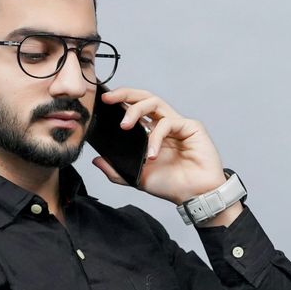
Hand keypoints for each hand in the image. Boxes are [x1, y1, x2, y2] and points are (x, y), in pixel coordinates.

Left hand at [90, 87, 227, 204]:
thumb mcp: (136, 178)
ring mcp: (178, 124)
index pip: (134, 108)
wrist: (194, 195)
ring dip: (135, 110)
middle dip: (125, 94)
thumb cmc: (171, 185)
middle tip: (109, 98)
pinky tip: (152, 154)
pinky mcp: (191, 127)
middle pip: (144, 97)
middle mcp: (164, 124)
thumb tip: (96, 160)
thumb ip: (116, 171)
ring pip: (154, 102)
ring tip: (124, 126)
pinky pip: (168, 123)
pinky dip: (156, 136)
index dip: (120, 101)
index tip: (102, 102)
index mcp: (151, 132)